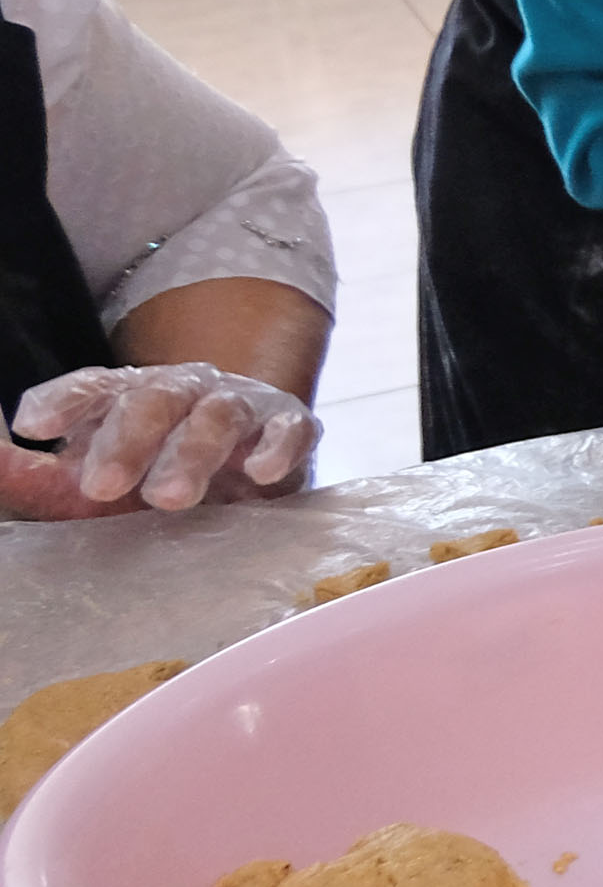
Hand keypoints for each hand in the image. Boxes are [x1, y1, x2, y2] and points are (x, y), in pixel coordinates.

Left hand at [7, 361, 314, 515]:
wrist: (243, 465)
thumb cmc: (150, 472)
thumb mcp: (82, 477)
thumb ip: (28, 474)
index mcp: (127, 395)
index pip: (93, 387)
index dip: (64, 401)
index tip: (33, 425)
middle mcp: (183, 390)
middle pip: (154, 399)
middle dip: (126, 441)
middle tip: (101, 486)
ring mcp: (240, 405)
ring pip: (218, 414)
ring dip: (193, 452)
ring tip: (169, 498)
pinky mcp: (290, 427)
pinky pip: (290, 429)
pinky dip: (278, 446)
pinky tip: (260, 472)